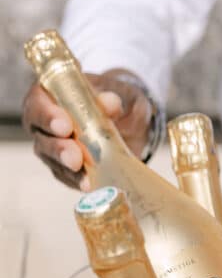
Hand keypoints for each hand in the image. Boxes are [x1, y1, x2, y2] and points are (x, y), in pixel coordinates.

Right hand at [22, 69, 153, 190]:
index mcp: (47, 96)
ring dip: (69, 170)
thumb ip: (112, 97)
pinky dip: (78, 181)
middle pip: (42, 138)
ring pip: (52, 160)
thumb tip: (110, 103)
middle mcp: (43, 124)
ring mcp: (52, 148)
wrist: (127, 121)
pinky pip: (66, 177)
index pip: (38, 105)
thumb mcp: (117, 92)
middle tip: (74, 157)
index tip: (64, 127)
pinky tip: (90, 185)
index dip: (48, 116)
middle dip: (59, 149)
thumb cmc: (112, 100)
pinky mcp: (63, 167)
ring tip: (85, 177)